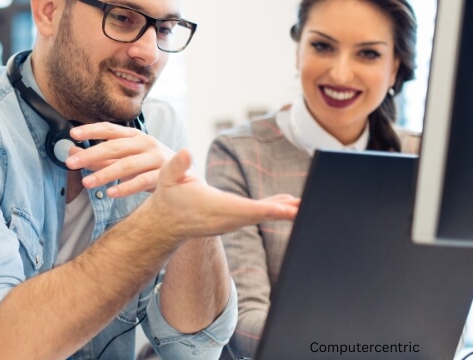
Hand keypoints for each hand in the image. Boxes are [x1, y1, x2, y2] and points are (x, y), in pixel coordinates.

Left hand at [64, 122, 174, 197]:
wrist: (186, 180)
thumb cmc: (150, 167)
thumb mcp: (125, 160)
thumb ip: (100, 158)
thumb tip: (70, 152)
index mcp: (135, 136)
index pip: (110, 129)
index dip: (91, 130)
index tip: (73, 134)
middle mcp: (146, 143)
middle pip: (115, 147)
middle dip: (91, 154)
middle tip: (71, 162)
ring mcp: (156, 158)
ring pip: (127, 165)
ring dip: (105, 174)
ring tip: (86, 183)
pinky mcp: (165, 175)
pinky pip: (142, 181)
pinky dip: (126, 188)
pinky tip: (111, 193)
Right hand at [144, 150, 299, 238]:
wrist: (166, 222)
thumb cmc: (169, 196)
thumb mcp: (167, 177)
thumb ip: (177, 165)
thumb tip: (185, 152)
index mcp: (214, 207)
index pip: (245, 209)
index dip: (267, 209)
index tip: (287, 209)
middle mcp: (226, 219)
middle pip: (259, 215)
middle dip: (283, 212)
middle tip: (306, 207)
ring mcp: (230, 222)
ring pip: (261, 215)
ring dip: (283, 211)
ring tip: (304, 205)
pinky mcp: (233, 219)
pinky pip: (256, 214)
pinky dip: (274, 209)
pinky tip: (289, 204)